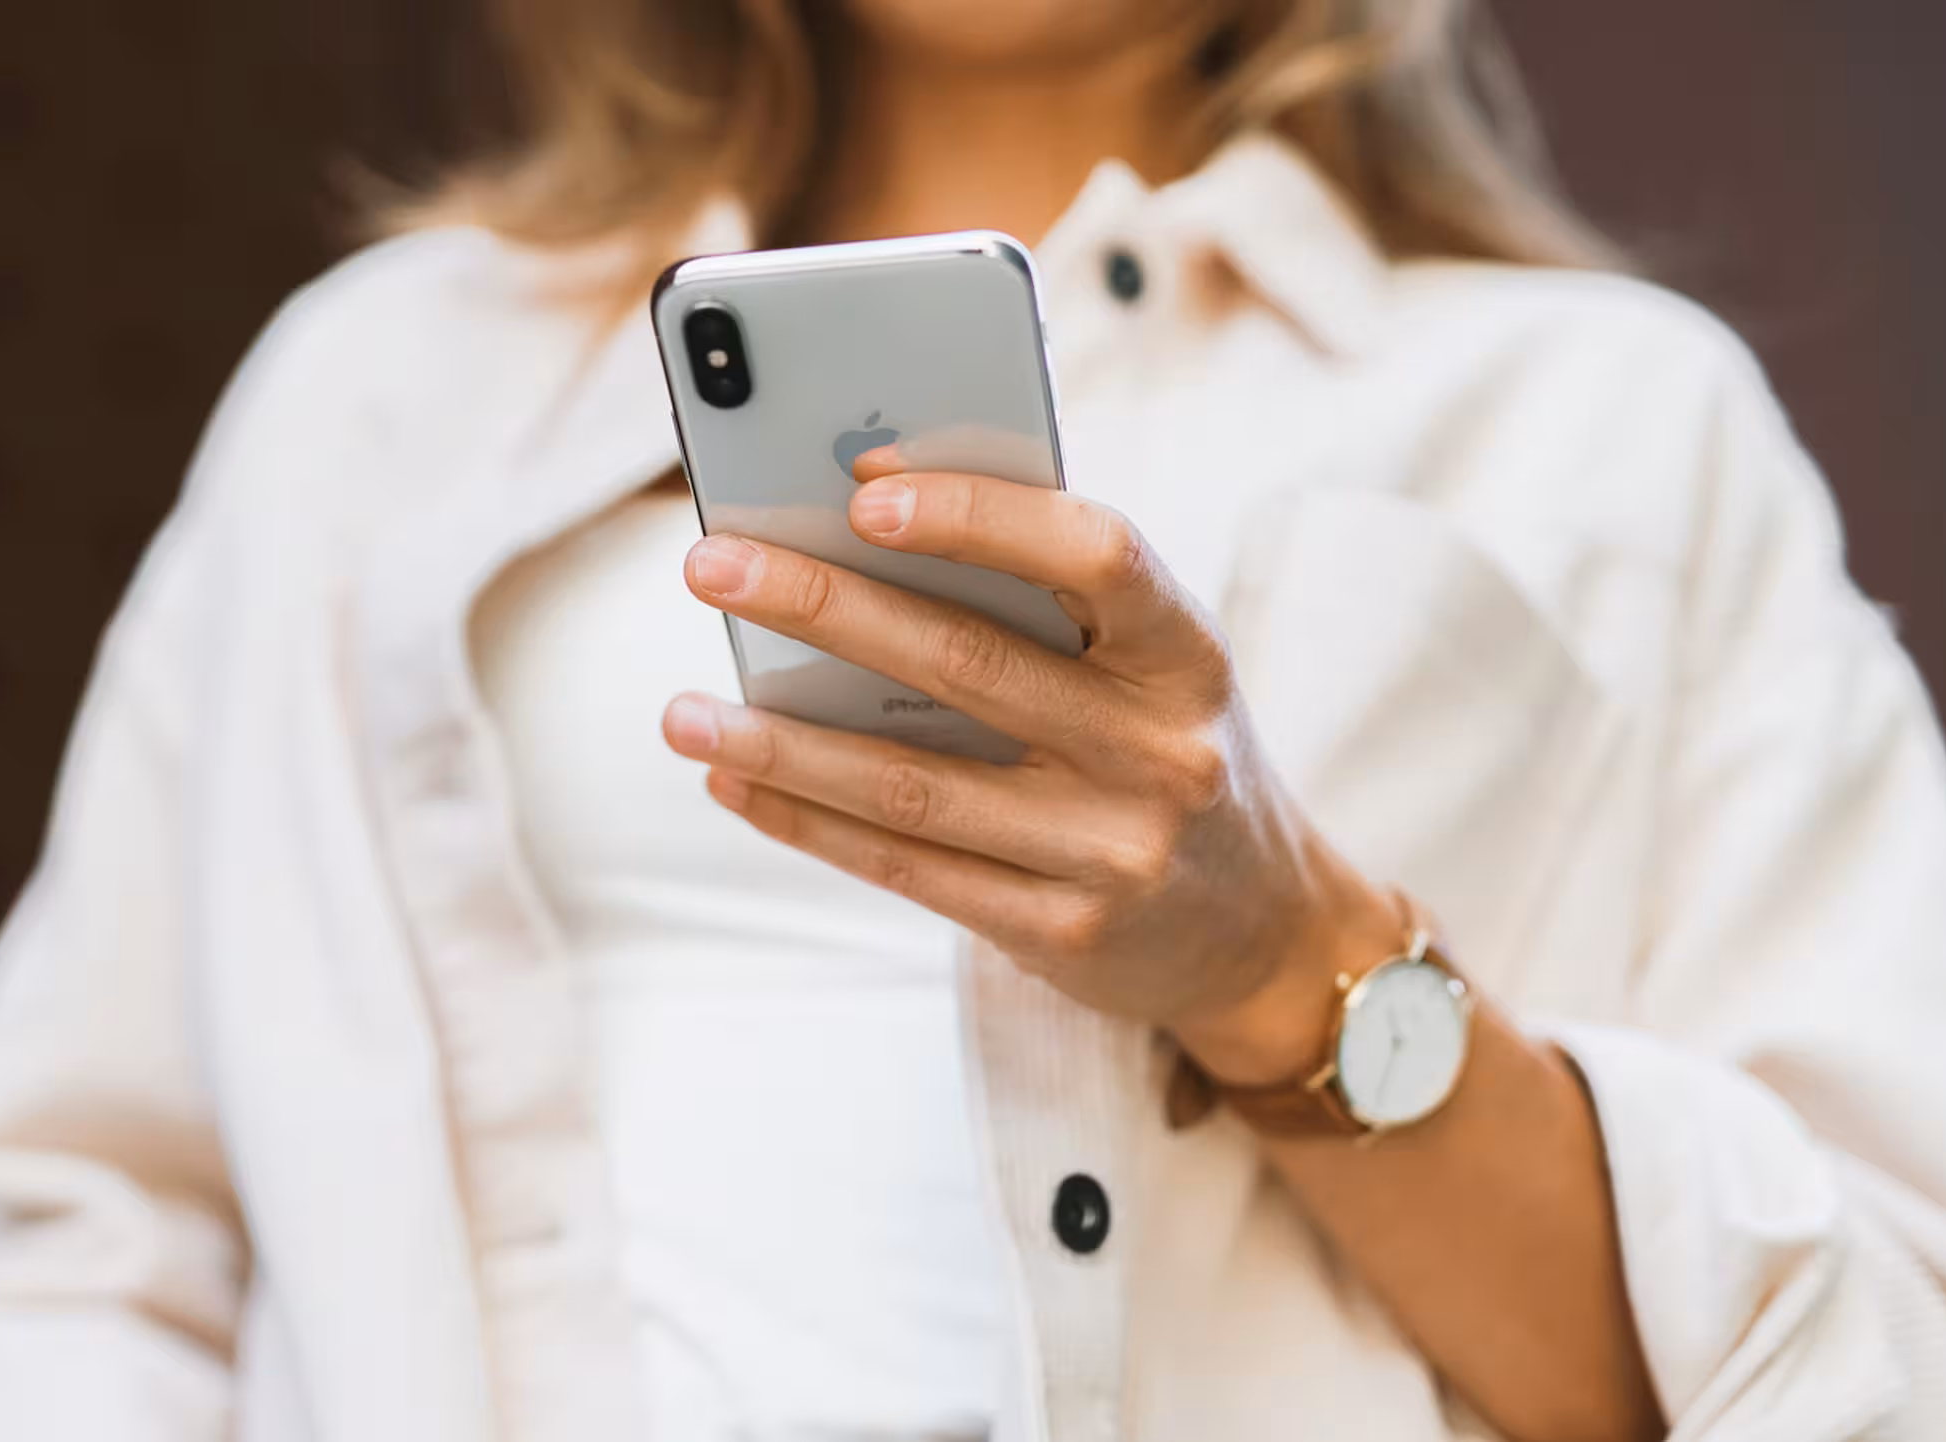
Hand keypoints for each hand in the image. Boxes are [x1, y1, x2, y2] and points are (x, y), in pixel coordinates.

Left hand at [662, 450, 1399, 1084]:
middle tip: (710, 567)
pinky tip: (735, 779)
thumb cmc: (1168, 754)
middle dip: (824, 607)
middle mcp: (1160, 751)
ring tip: (681, 710)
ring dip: (781, 741)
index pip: (1098, 555)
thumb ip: (1046, 605)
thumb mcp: (1152, 670)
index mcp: (1187, 654)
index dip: (981, 516)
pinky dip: (807, 819)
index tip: (864, 486)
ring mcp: (1111, 851)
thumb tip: (864, 521)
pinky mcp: (1061, 933)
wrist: (1265, 934)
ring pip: (913, 785)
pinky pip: (906, 866)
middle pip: (969, 665)